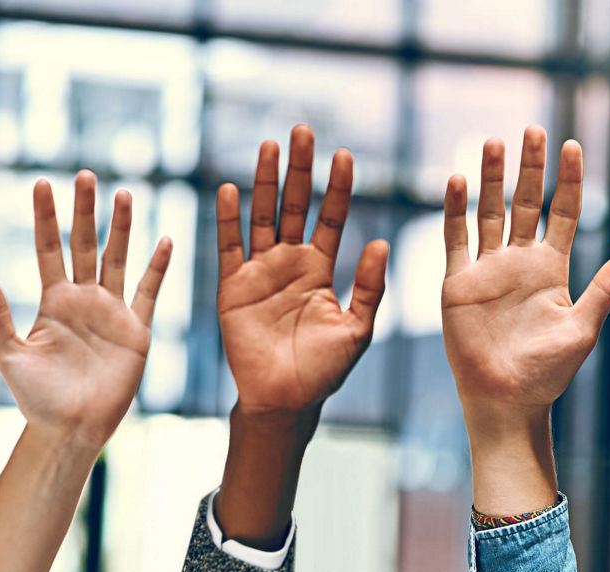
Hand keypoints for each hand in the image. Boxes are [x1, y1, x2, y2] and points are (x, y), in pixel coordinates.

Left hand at [0, 171, 171, 448]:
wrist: (73, 427)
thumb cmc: (37, 397)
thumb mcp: (9, 353)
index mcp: (52, 302)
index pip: (47, 249)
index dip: (44, 217)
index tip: (40, 183)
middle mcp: (83, 300)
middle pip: (84, 245)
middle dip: (84, 211)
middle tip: (85, 175)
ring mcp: (112, 312)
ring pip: (117, 259)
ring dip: (122, 228)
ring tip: (125, 194)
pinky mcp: (137, 330)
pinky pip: (149, 292)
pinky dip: (158, 268)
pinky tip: (165, 240)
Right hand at [217, 125, 388, 417]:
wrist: (285, 401)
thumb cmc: (324, 371)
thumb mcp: (357, 328)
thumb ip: (368, 287)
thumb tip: (381, 243)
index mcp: (321, 269)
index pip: (332, 218)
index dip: (338, 188)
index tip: (344, 155)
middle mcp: (290, 263)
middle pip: (295, 206)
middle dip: (299, 170)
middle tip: (303, 132)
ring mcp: (260, 272)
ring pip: (262, 217)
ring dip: (265, 182)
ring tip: (269, 147)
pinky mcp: (232, 287)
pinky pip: (229, 247)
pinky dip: (228, 220)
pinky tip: (230, 191)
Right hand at [442, 126, 609, 514]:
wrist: (507, 400)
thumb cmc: (549, 373)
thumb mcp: (584, 327)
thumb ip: (605, 290)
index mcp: (552, 268)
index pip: (562, 212)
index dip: (568, 179)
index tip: (573, 145)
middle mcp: (520, 262)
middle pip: (525, 202)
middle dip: (530, 167)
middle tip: (534, 129)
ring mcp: (487, 269)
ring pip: (489, 212)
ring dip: (490, 178)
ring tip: (494, 142)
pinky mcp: (458, 283)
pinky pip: (455, 239)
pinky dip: (455, 210)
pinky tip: (455, 181)